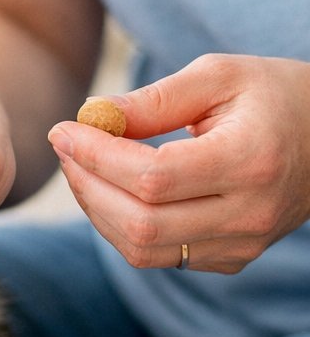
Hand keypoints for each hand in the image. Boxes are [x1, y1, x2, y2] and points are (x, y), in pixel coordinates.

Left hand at [47, 54, 309, 273]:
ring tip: (83, 167)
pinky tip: (114, 190)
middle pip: (141, 223)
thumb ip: (154, 99)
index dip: (96, 156)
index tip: (63, 129)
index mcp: (250, 162)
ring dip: (98, 210)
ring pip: (143, 249)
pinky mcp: (232, 260)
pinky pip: (159, 256)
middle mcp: (250, 214)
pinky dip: (122, 226)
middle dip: (88, 186)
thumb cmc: (272, 94)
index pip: (153, 177)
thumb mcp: (219, 76)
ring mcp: (242, 245)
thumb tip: (91, 116)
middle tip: (66, 149)